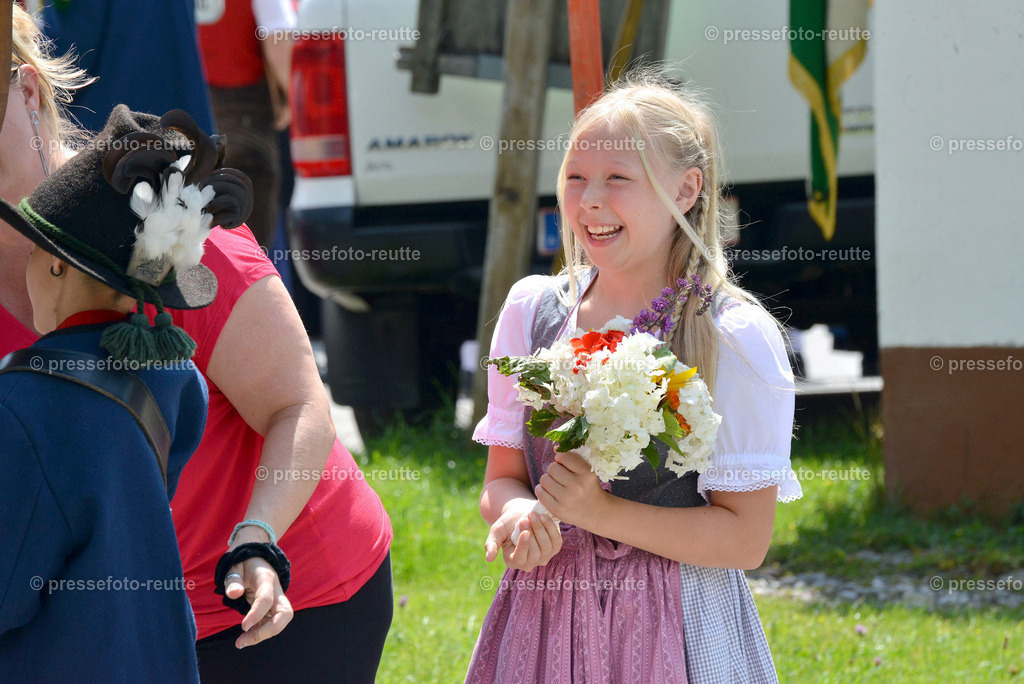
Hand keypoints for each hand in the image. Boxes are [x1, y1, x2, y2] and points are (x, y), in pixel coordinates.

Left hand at [224, 528, 293, 647]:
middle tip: (245, 639)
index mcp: (266, 579)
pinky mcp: (274, 607)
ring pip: (281, 621)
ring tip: (242, 642)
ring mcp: (278, 599)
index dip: (256, 614)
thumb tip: (234, 593)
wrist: (256, 558)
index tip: (243, 627)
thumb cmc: (243, 564)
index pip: (266, 599)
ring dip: (264, 634)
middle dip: (269, 630)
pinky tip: (247, 635)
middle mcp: (277, 591)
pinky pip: (273, 623)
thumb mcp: (234, 567)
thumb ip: (233, 580)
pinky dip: (261, 632)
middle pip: (285, 613)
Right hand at [484, 500, 561, 572]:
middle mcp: (529, 564)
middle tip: (526, 517)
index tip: (525, 532)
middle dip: (532, 533)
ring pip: (546, 547)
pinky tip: (543, 516)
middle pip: (535, 553)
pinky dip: (550, 527)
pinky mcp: (554, 548)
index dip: (523, 546)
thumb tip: (488, 559)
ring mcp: (543, 557)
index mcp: (513, 561)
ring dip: (541, 528)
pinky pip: (556, 541)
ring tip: (533, 514)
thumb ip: (491, 543)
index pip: (520, 559)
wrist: (522, 513)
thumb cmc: (508, 523)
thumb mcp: (497, 530)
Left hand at [536, 450, 607, 529]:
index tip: (563, 463)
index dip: (561, 458)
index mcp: (587, 474)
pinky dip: (541, 490)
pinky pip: (540, 492)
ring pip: (544, 479)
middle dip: (554, 470)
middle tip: (560, 476)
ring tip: (555, 484)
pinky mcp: (558, 510)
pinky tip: (549, 491)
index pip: (564, 457)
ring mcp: (567, 499)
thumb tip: (555, 448)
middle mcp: (578, 487)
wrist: (596, 512)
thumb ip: (573, 458)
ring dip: (547, 480)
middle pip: (552, 468)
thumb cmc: (588, 487)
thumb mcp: (587, 471)